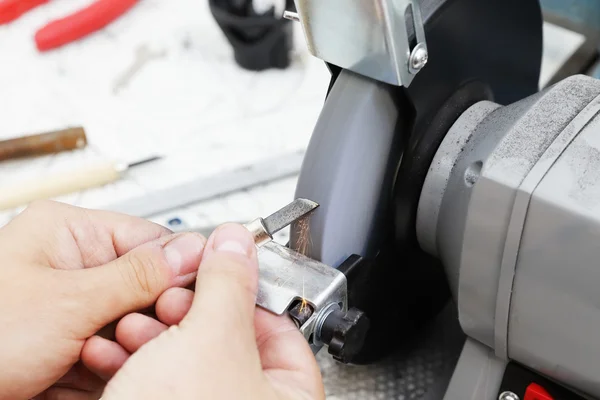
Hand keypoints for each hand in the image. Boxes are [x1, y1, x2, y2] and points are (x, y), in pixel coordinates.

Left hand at [0, 201, 205, 399]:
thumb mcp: (67, 301)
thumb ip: (138, 275)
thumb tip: (194, 250)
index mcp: (69, 233)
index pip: (149, 239)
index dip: (176, 269)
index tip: (193, 296)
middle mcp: (74, 265)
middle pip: (145, 283)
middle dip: (148, 312)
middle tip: (144, 333)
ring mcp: (73, 306)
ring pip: (132, 320)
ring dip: (128, 343)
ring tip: (101, 356)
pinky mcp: (71, 342)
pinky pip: (113, 348)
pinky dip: (112, 363)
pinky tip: (92, 371)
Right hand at [91, 224, 324, 399]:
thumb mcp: (210, 340)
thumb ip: (227, 282)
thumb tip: (237, 241)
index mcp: (291, 398)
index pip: (281, 327)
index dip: (245, 291)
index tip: (216, 270)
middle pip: (227, 339)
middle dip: (187, 312)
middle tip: (167, 299)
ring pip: (187, 358)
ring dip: (153, 333)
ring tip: (133, 325)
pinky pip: (159, 382)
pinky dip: (135, 361)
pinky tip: (113, 349)